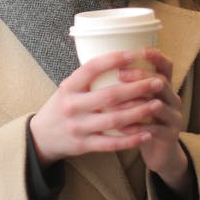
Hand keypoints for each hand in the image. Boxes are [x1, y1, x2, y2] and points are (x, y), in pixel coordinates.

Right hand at [30, 50, 166, 167]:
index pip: (92, 68)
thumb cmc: (62, 106)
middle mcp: (72, 106)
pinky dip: (130, 139)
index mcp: (69, 86)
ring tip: (158, 105)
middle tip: (157, 82)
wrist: (41, 136)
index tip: (137, 53)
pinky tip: (147, 133)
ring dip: (139, 112)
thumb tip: (121, 58)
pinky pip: (111, 143)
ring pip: (113, 120)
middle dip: (137, 88)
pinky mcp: (83, 145)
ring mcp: (77, 127)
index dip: (115, 59)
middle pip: (109, 96)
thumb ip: (89, 77)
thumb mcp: (68, 88)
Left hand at [117, 49, 189, 192]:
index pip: (166, 65)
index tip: (138, 50)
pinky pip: (154, 129)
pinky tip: (121, 128)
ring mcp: (174, 117)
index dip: (155, 56)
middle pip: (161, 82)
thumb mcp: (139, 101)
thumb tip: (100, 66)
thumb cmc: (142, 122)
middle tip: (119, 75)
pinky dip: (136, 127)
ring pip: (157, 105)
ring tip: (115, 104)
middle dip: (140, 77)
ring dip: (135, 103)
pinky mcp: (171, 135)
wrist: (160, 153)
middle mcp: (173, 99)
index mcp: (165, 87)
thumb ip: (128, 86)